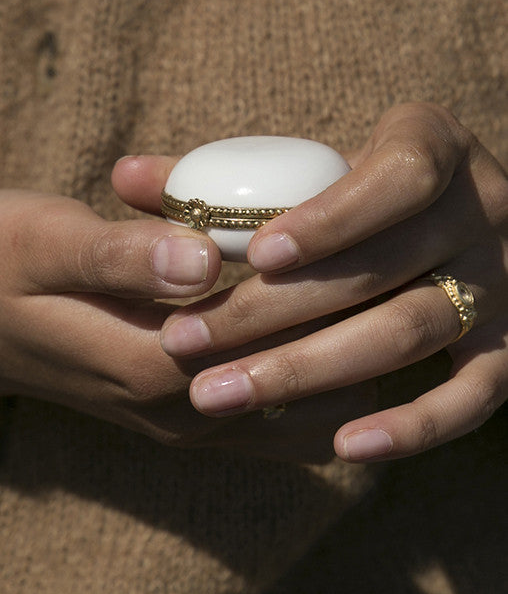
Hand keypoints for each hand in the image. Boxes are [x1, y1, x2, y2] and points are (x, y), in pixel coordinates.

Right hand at [0, 187, 370, 462]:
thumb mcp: (44, 241)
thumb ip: (121, 256)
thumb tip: (202, 258)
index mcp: (146, 360)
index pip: (268, 341)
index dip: (325, 297)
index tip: (375, 243)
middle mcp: (174, 408)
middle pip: (294, 382)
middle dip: (350, 328)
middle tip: (400, 268)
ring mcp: (180, 421)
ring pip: (294, 414)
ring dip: (341, 362)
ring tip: (383, 300)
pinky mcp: (182, 414)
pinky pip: (272, 422)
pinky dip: (315, 387)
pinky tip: (342, 343)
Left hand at [152, 104, 507, 461]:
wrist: (457, 215)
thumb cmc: (360, 188)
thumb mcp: (312, 162)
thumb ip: (220, 173)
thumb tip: (124, 177)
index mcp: (435, 147)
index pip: (396, 178)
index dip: (331, 218)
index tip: (253, 256)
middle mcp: (482, 213)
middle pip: (382, 268)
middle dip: (275, 313)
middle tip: (183, 342)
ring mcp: (501, 284)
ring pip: (410, 333)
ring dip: (314, 371)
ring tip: (219, 394)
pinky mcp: (507, 346)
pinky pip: (471, 396)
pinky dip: (412, 425)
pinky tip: (343, 446)